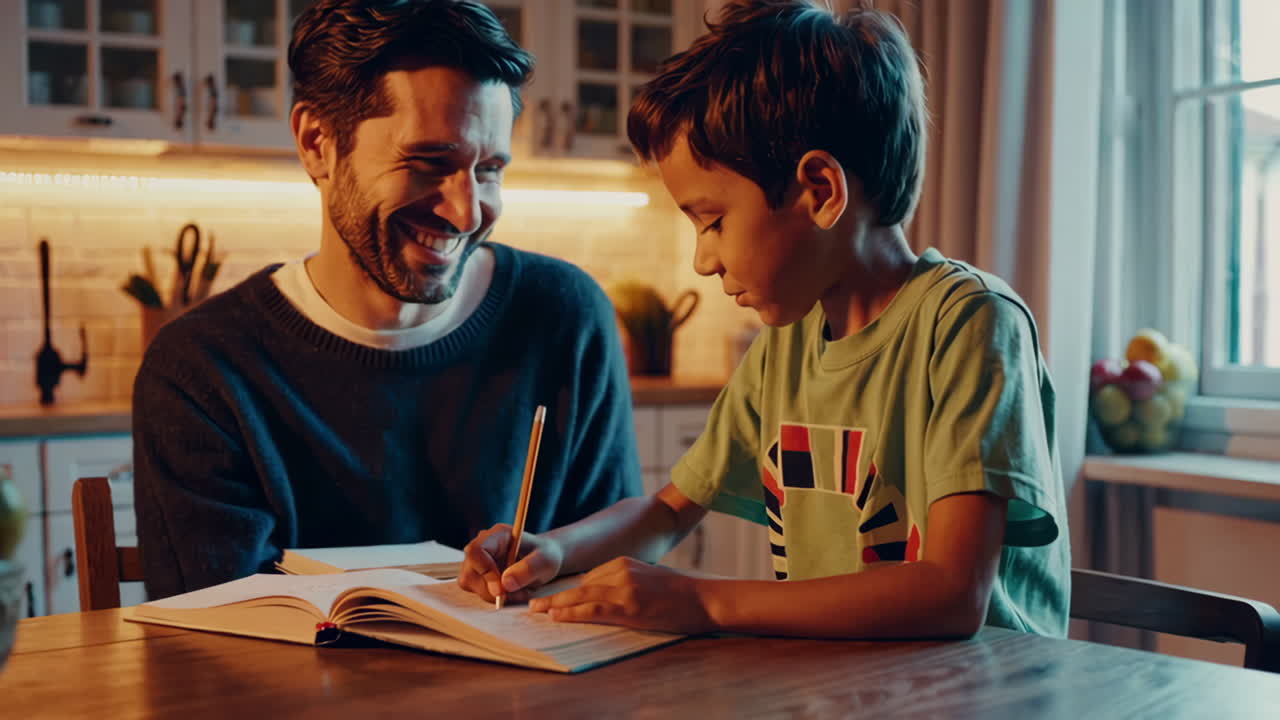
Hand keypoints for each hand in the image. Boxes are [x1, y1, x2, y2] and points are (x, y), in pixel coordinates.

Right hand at [457, 523, 562, 603]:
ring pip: (470, 585)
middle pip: (469, 572)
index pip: (475, 551)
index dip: (484, 571)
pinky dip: (495, 598)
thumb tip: (506, 584)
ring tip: (519, 592)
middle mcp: (483, 546)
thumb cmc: (546, 557)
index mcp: (497, 535)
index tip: (502, 588)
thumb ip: (528, 570)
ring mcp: (478, 561)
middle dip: (490, 589)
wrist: (544, 562)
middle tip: (515, 594)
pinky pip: (478, 592)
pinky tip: (512, 593)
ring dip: (495, 596)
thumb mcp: (545, 561)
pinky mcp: (478, 575)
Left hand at [528, 557, 716, 634]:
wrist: (701, 598)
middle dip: (555, 595)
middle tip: (532, 604)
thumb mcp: (647, 577)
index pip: (588, 577)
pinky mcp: (629, 606)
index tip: (552, 599)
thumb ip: (623, 580)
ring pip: (581, 596)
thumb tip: (597, 594)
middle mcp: (620, 571)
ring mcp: (624, 588)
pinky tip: (558, 617)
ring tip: (537, 612)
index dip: (569, 590)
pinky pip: (593, 610)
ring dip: (556, 605)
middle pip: (580, 585)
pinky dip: (573, 613)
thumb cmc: (677, 591)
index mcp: (624, 562)